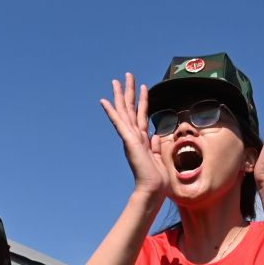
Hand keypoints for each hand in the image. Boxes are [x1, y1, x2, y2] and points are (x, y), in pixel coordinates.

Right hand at [97, 74, 166, 198]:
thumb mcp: (158, 157)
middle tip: (127, 75)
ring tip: (117, 80)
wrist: (153, 189)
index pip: (141, 115)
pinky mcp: (129, 141)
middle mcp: (134, 136)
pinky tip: (104, 101)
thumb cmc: (157, 178)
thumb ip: (155, 145)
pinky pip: (119, 123)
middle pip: (130, 109)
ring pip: (124, 112)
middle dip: (129, 91)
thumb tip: (154, 135)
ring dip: (121, 95)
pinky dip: (111, 112)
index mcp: (142, 139)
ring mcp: (130, 138)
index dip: (142, 100)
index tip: (142, 87)